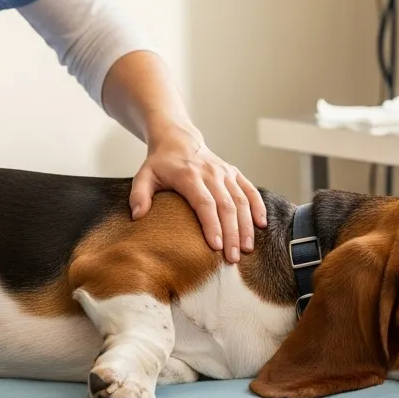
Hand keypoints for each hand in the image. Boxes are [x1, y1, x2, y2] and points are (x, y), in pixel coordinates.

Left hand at [129, 124, 266, 262]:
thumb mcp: (144, 175)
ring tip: (246, 249)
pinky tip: (261, 225)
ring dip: (246, 225)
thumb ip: (139, 195)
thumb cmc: (160, 163)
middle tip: (233, 259)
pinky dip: (258, 207)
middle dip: (232, 233)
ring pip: (241, 200)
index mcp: (188, 175)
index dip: (212, 225)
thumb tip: (137, 215)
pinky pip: (250, 190)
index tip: (216, 246)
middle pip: (226, 205)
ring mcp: (225, 172)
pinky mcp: (234, 173)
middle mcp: (210, 173)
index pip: (204, 203)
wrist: (178, 139)